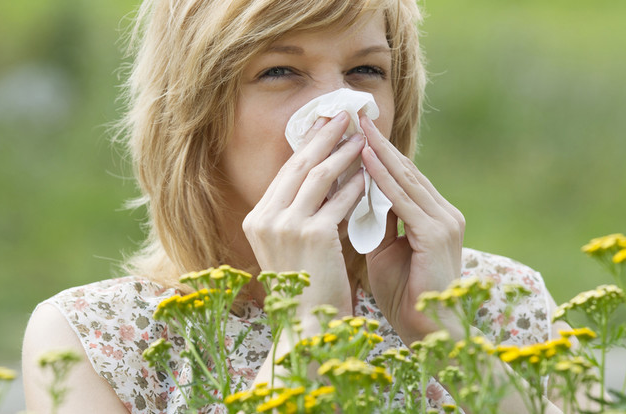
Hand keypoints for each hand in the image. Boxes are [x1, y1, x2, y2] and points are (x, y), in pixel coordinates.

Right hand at [242, 112, 365, 321]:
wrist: (305, 328)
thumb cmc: (304, 290)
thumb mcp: (292, 247)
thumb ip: (300, 215)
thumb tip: (327, 180)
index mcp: (257, 220)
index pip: (286, 172)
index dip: (308, 145)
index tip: (325, 126)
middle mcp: (265, 219)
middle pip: (299, 165)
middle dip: (324, 136)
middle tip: (344, 114)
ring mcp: (286, 226)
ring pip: (319, 176)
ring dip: (343, 153)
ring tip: (363, 137)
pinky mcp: (311, 235)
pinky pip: (339, 200)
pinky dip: (355, 185)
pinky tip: (369, 174)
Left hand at [360, 115, 465, 344]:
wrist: (428, 332)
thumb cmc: (404, 295)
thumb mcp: (386, 251)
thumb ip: (377, 223)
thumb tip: (356, 198)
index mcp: (434, 217)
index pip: (403, 178)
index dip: (379, 154)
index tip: (356, 131)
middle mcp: (444, 213)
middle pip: (406, 170)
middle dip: (378, 143)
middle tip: (355, 115)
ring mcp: (443, 221)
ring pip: (405, 179)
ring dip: (379, 151)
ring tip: (357, 127)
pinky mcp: (436, 234)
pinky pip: (404, 200)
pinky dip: (383, 178)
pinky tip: (366, 159)